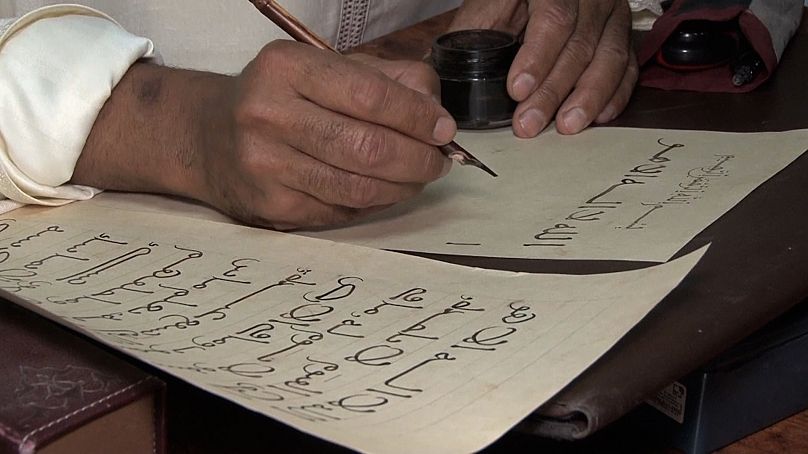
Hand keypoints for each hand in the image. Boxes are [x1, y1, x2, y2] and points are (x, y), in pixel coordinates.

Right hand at [75, 41, 453, 228]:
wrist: (206, 138)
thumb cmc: (281, 98)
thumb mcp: (323, 69)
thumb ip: (385, 80)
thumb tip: (435, 114)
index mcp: (285, 69)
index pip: (368, 96)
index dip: (416, 117)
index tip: (443, 129)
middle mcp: (268, 115)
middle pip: (367, 148)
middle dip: (417, 159)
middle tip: (437, 162)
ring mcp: (265, 167)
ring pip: (358, 188)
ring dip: (402, 187)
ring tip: (417, 177)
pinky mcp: (270, 208)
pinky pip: (341, 212)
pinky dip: (372, 204)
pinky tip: (380, 191)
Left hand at [451, 0, 637, 136]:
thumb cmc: (509, 2)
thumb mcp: (488, 8)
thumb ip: (473, 35)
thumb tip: (440, 81)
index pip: (554, 18)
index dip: (537, 57)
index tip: (517, 90)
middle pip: (579, 45)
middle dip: (552, 90)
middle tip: (529, 123)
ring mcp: (611, 16)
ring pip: (608, 59)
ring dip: (587, 98)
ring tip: (566, 126)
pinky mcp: (622, 37)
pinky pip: (627, 68)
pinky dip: (615, 96)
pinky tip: (598, 117)